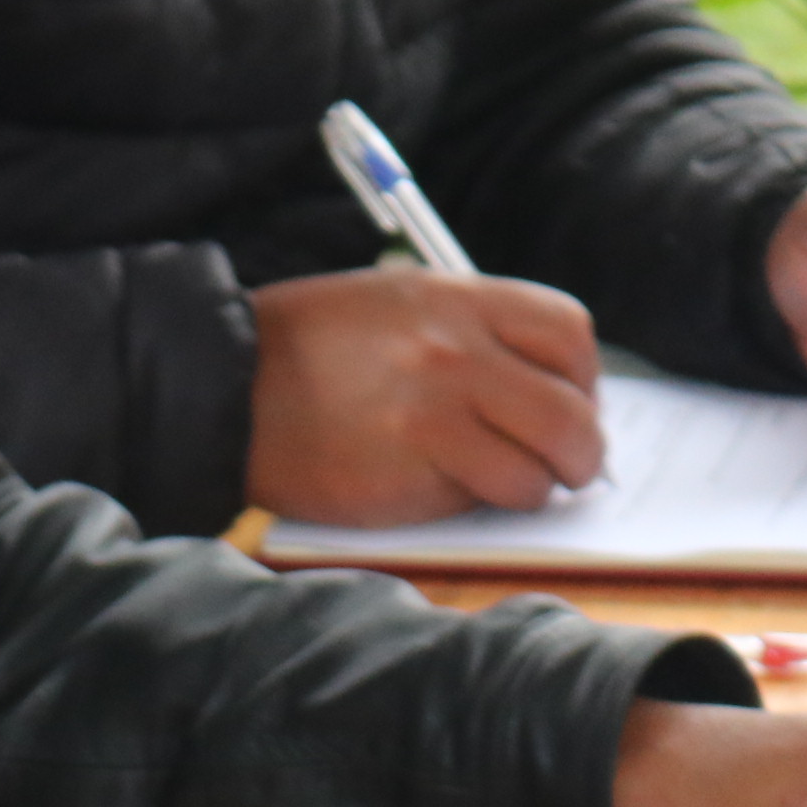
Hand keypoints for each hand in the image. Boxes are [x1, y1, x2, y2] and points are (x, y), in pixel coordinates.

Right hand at [246, 267, 602, 526]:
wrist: (221, 389)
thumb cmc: (304, 350)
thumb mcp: (396, 304)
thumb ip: (469, 332)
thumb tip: (538, 387)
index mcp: (457, 301)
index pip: (568, 336)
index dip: (585, 379)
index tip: (575, 403)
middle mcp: (454, 356)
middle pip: (569, 414)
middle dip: (582, 453)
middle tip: (571, 468)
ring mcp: (430, 420)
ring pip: (530, 472)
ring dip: (529, 489)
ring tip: (506, 487)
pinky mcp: (402, 480)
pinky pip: (471, 502)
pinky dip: (469, 504)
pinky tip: (438, 488)